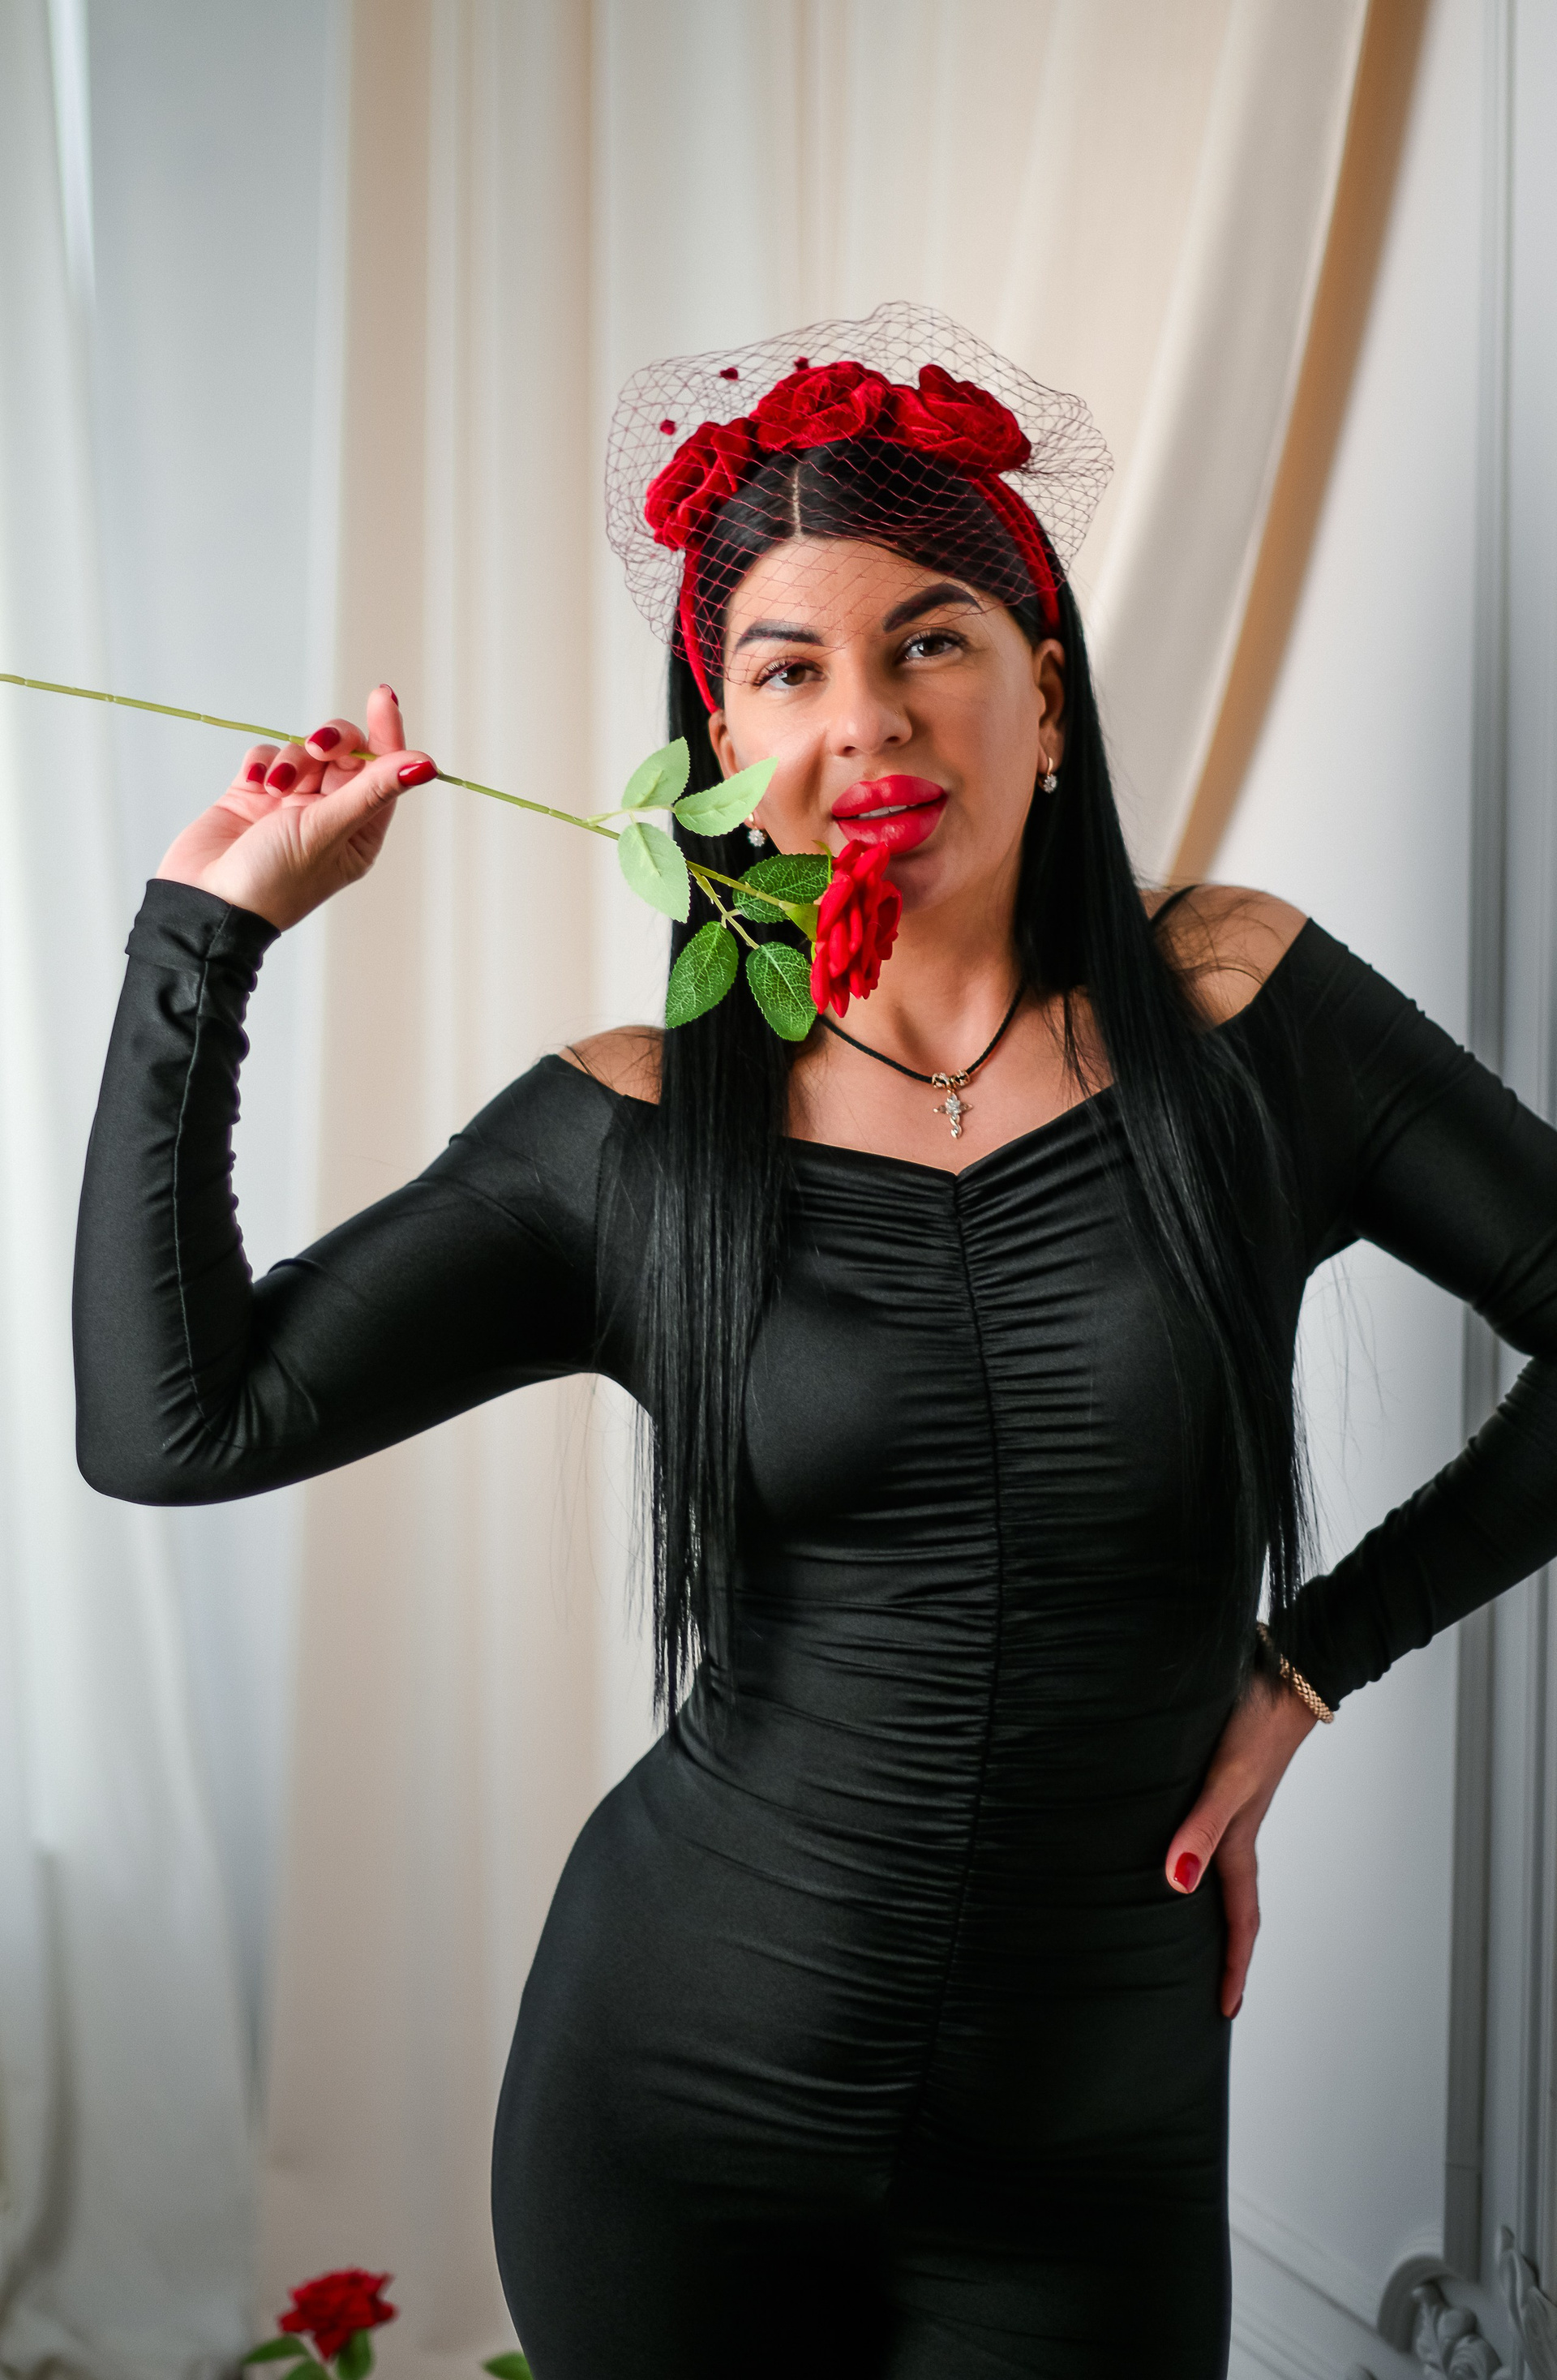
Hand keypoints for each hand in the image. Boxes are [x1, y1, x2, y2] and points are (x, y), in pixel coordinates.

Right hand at [154, 684, 435, 930]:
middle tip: (319, 747)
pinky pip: (266, 755)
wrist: (207, 904)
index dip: (387, 732)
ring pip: (303, 750)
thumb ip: (373, 791)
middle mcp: (329, 815)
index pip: (384, 771)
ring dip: (290, 759)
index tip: (382, 697)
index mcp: (360, 832)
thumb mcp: (329, 831)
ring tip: (275, 787)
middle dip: (332, 741)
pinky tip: (253, 786)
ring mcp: (290, 803)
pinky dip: (261, 763)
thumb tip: (426, 765)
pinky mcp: (253, 794)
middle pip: (346, 752)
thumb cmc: (274, 880)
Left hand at [1163, 1671, 1315, 2017]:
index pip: (1239, 1919)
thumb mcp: (1224, 1782)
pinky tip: (1180, 1845)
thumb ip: (1199, 1830)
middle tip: (1214, 1988)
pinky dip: (1200, 1856)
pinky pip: (1212, 1834)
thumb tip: (1177, 1883)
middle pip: (1233, 1903)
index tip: (1227, 2010)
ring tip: (1191, 1931)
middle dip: (1227, 1949)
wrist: (1283, 1671)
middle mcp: (1236, 1828)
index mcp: (1239, 1841)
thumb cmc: (1254, 1724)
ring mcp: (1233, 1803)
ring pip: (1222, 1869)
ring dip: (1213, 1905)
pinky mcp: (1224, 1776)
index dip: (1234, 1966)